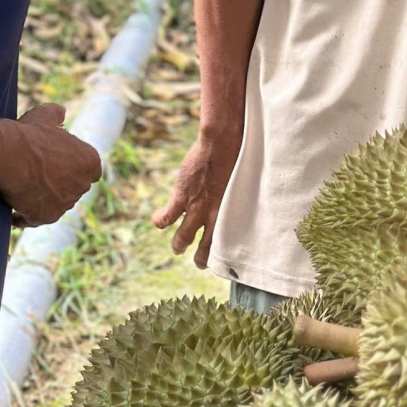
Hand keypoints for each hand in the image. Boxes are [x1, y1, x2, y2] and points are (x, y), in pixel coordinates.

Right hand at [2, 103, 101, 225]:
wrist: (9, 155)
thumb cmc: (28, 135)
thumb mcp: (44, 117)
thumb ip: (55, 114)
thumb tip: (60, 110)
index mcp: (89, 160)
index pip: (92, 171)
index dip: (76, 170)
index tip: (61, 169)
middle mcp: (83, 184)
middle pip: (74, 189)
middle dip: (60, 187)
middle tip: (38, 180)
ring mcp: (66, 202)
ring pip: (55, 205)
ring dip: (43, 202)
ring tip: (23, 195)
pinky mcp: (47, 216)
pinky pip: (35, 219)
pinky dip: (25, 217)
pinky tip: (14, 214)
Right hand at [153, 130, 240, 267]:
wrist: (223, 143)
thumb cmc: (240, 157)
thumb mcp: (246, 183)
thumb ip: (242, 198)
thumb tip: (247, 200)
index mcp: (233, 213)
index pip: (228, 243)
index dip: (223, 255)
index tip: (221, 260)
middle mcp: (215, 215)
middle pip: (207, 247)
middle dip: (201, 258)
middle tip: (199, 262)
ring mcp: (197, 208)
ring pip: (183, 237)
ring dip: (179, 245)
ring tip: (178, 248)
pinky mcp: (182, 197)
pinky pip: (166, 218)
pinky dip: (159, 221)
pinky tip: (158, 221)